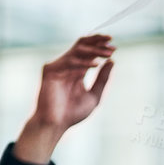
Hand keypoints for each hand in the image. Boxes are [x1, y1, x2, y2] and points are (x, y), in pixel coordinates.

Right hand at [15, 35, 114, 163]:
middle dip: (96, 41)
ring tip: (108, 53)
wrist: (56, 123)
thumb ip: (102, 79)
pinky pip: (68, 61)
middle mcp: (67, 66)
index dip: (100, 46)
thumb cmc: (73, 113)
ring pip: (77, 50)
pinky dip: (83, 62)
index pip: (88, 52)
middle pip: (81, 45)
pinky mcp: (50, 70)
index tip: (114, 46)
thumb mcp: (94, 95)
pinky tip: (95, 65)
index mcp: (77, 71)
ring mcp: (58, 66)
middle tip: (110, 41)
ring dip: (94, 50)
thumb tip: (112, 61)